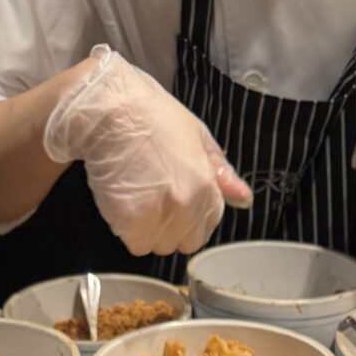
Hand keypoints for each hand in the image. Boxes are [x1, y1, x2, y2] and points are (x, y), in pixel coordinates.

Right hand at [43, 45, 251, 255]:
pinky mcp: (129, 221)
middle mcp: (186, 206)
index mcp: (206, 187)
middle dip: (170, 228)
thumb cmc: (152, 116)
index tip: (175, 202)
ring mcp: (158, 216)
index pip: (207, 227)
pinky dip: (126, 229)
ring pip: (157, 245)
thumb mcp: (198, 137)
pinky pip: (134, 243)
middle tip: (152, 200)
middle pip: (183, 242)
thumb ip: (222, 174)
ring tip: (136, 197)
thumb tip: (244, 198)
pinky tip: (122, 201)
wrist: (111, 110)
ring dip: (147, 230)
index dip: (190, 218)